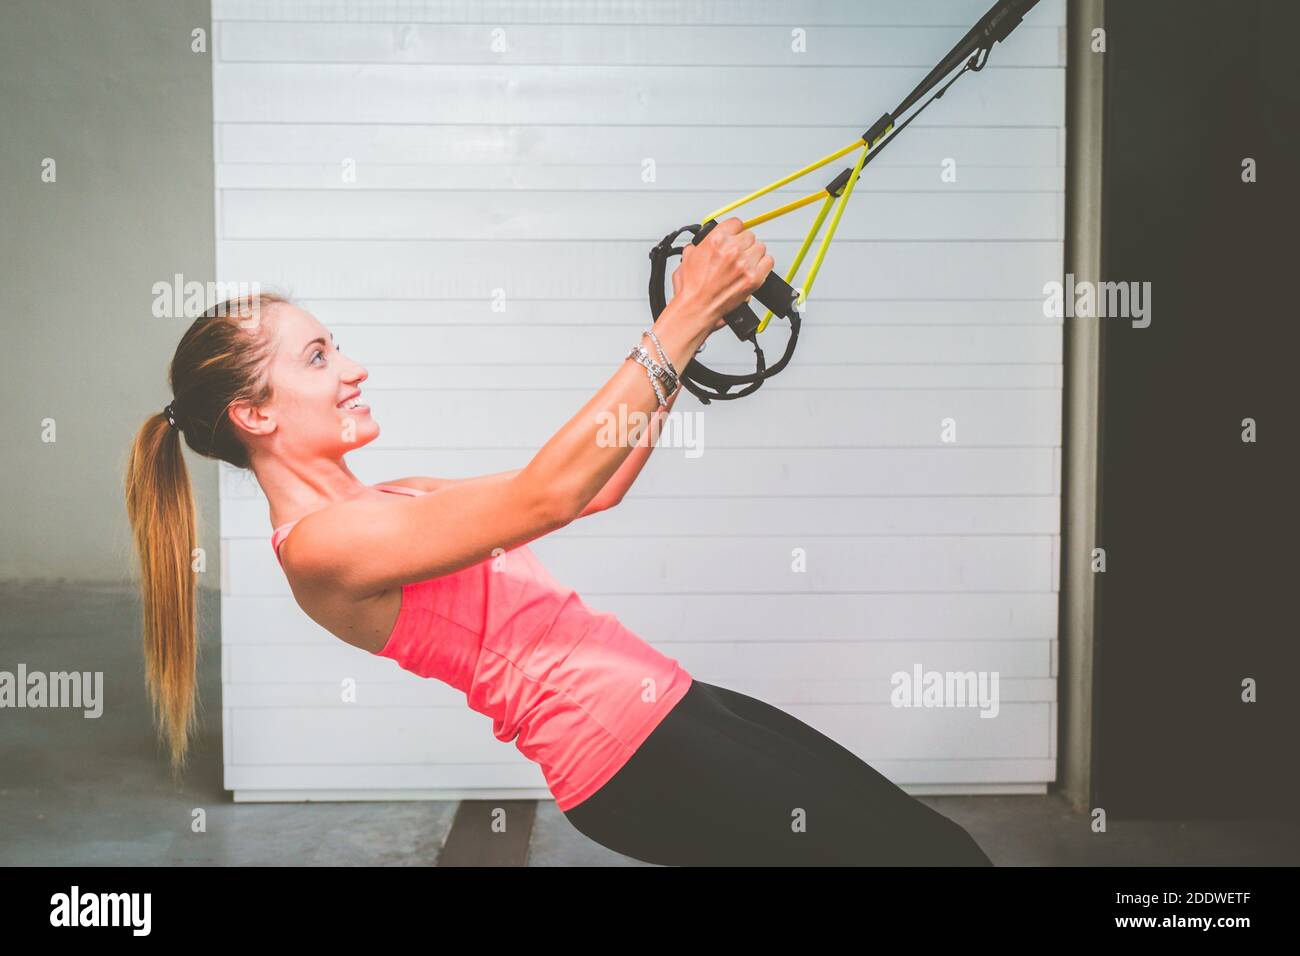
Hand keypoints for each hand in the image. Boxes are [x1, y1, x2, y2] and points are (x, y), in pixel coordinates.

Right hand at [669, 218, 773, 334]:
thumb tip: (703, 244)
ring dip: (753, 254)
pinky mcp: (754, 278)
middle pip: (749, 235)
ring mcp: (744, 264)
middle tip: (737, 254)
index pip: (736, 223)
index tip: (734, 236)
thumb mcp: (688, 258)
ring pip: (760, 247)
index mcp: (716, 240)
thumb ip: (700, 245)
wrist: (697, 308)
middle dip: (743, 244)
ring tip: (744, 263)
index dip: (734, 230)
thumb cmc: (692, 288)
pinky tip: (753, 270)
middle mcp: (732, 249)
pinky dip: (763, 265)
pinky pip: (768, 262)